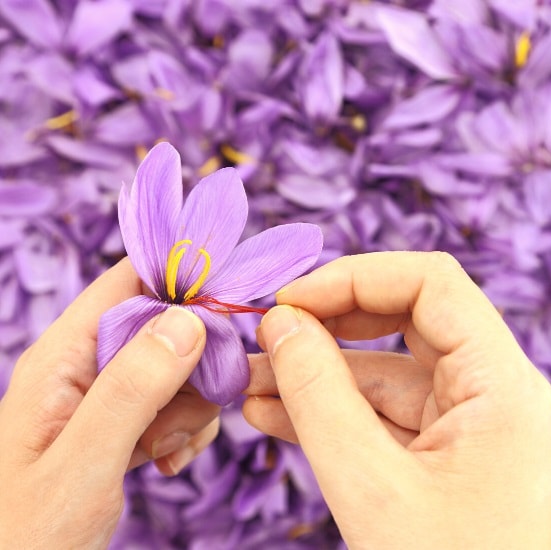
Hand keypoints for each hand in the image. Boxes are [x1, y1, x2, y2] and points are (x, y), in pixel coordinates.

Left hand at [0, 260, 220, 547]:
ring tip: (165, 452)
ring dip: (192, 408)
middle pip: (166, 327)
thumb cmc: (24, 537)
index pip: (128, 283)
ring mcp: (104, 400)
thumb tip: (190, 320)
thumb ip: (133, 389)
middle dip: (197, 362)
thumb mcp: (82, 463)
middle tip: (189, 412)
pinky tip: (166, 464)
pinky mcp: (121, 429)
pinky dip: (185, 433)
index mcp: (62, 358)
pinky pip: (175, 408)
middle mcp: (85, 369)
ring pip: (180, 370)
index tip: (232, 299)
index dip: (183, 279)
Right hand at [243, 252, 550, 548]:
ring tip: (248, 381)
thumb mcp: (369, 486)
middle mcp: (497, 394)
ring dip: (319, 374)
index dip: (355, 277)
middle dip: (329, 324)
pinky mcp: (448, 457)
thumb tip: (279, 323)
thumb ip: (318, 394)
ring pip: (388, 373)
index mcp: (504, 386)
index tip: (287, 301)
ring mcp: (473, 426)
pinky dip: (334, 412)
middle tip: (261, 335)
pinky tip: (273, 413)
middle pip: (408, 321)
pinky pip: (386, 417)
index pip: (432, 283)